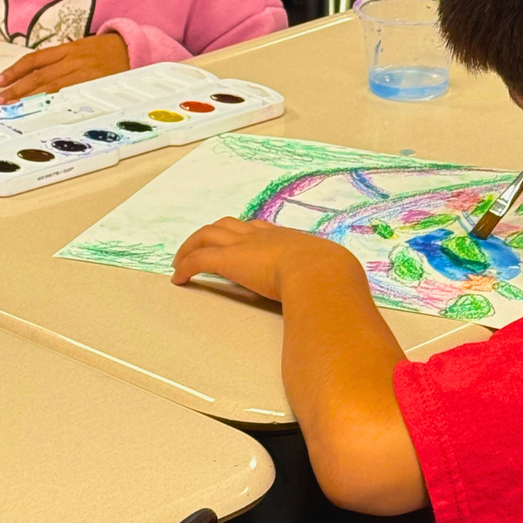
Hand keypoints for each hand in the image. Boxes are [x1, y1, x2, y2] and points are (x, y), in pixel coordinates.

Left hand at [0, 33, 129, 102]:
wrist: (134, 49)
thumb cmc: (109, 52)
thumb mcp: (83, 49)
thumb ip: (64, 61)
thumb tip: (43, 77)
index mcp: (68, 49)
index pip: (35, 60)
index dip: (15, 70)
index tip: (0, 80)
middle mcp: (73, 60)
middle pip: (39, 76)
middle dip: (17, 88)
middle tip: (0, 100)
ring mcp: (84, 73)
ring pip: (51, 87)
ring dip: (31, 98)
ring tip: (13, 106)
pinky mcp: (95, 83)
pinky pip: (71, 94)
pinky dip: (54, 102)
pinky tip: (43, 108)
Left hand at [171, 216, 358, 300]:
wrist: (322, 272)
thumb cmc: (332, 276)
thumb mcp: (333, 274)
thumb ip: (331, 281)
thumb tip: (344, 297)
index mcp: (287, 239)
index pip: (258, 229)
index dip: (244, 234)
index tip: (239, 241)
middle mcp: (262, 236)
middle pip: (227, 225)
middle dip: (212, 234)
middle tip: (201, 246)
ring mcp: (244, 245)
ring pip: (206, 235)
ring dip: (191, 246)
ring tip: (180, 261)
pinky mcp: (228, 260)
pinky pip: (199, 259)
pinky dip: (186, 266)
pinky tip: (178, 279)